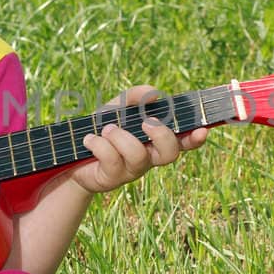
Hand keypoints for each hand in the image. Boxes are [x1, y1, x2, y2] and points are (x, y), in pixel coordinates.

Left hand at [70, 85, 207, 195]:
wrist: (71, 151)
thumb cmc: (101, 128)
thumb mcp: (116, 108)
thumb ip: (135, 97)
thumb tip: (155, 94)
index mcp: (154, 139)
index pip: (183, 141)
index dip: (195, 138)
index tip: (202, 130)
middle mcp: (148, 157)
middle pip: (169, 154)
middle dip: (160, 135)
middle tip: (145, 123)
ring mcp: (131, 170)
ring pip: (138, 155)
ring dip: (121, 137)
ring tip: (106, 129)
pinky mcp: (112, 179)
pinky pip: (112, 160)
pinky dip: (99, 144)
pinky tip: (90, 140)